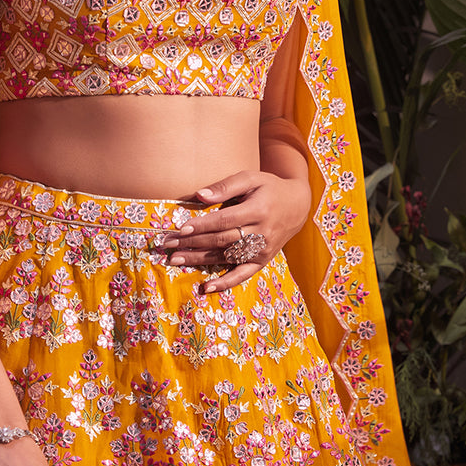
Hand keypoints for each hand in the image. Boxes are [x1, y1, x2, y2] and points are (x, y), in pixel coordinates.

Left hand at [159, 169, 310, 292]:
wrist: (297, 206)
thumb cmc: (268, 188)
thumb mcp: (251, 178)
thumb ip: (226, 186)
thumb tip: (199, 195)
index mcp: (258, 210)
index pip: (224, 221)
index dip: (201, 226)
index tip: (180, 229)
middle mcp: (262, 233)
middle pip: (221, 240)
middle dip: (192, 243)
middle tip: (168, 245)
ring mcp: (263, 250)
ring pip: (227, 257)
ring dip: (199, 260)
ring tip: (175, 260)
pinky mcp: (263, 261)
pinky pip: (243, 275)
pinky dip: (226, 283)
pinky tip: (207, 287)